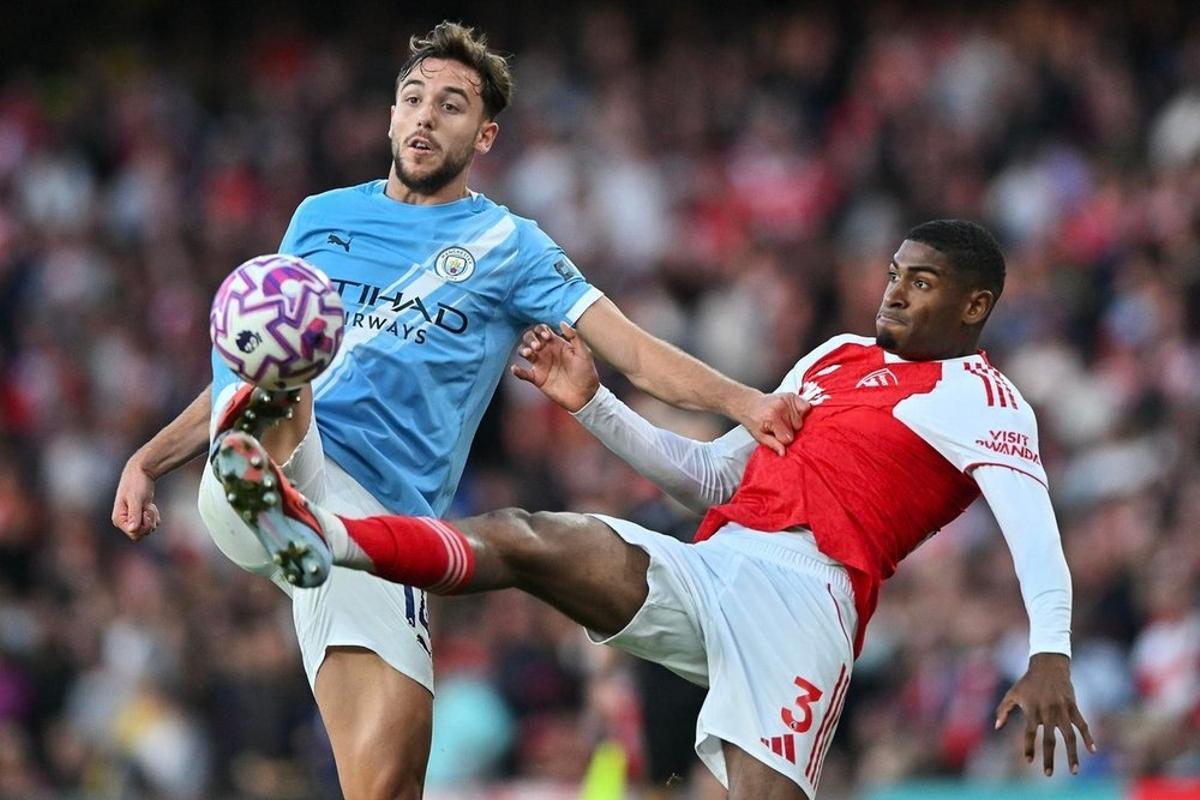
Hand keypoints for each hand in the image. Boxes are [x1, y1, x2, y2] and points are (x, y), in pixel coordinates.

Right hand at [112, 457, 161, 540]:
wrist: (141, 472)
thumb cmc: (136, 483)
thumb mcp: (136, 499)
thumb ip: (134, 514)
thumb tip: (133, 530)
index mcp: (119, 519)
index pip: (134, 534)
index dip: (144, 526)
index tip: (145, 512)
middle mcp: (124, 521)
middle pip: (141, 534)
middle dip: (149, 522)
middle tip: (148, 508)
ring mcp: (132, 519)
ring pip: (147, 530)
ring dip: (152, 518)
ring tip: (148, 505)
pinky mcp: (140, 516)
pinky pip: (151, 525)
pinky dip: (154, 517)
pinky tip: (150, 506)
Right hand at [511, 323, 600, 411]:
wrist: (585, 396)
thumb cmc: (587, 373)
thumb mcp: (584, 353)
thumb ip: (574, 337)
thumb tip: (562, 322)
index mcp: (557, 344)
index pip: (543, 330)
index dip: (541, 330)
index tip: (547, 337)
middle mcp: (547, 352)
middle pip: (530, 338)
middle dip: (531, 339)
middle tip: (537, 347)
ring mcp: (541, 365)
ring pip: (524, 352)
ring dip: (523, 350)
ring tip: (528, 354)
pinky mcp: (537, 378)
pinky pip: (523, 373)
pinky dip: (517, 371)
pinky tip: (515, 368)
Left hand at [734, 391, 810, 456]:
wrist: (750, 404)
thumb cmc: (754, 420)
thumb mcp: (759, 436)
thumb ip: (772, 444)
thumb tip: (783, 453)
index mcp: (772, 418)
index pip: (788, 438)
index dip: (783, 440)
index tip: (777, 436)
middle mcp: (780, 407)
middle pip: (797, 428)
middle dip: (790, 431)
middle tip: (779, 427)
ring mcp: (787, 400)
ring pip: (801, 420)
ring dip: (794, 422)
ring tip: (783, 420)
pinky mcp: (791, 396)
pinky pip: (806, 407)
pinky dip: (801, 412)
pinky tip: (792, 414)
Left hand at [995, 652, 1095, 775]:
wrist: (1048, 665)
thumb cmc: (1028, 682)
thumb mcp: (1012, 693)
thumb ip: (1003, 709)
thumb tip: (996, 726)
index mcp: (1032, 710)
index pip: (1029, 733)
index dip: (1029, 747)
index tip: (1029, 761)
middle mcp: (1048, 712)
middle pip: (1050, 740)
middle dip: (1049, 758)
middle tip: (1047, 774)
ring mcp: (1062, 710)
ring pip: (1070, 736)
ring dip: (1072, 754)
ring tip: (1073, 771)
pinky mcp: (1074, 707)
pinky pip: (1083, 725)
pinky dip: (1088, 737)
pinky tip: (1093, 750)